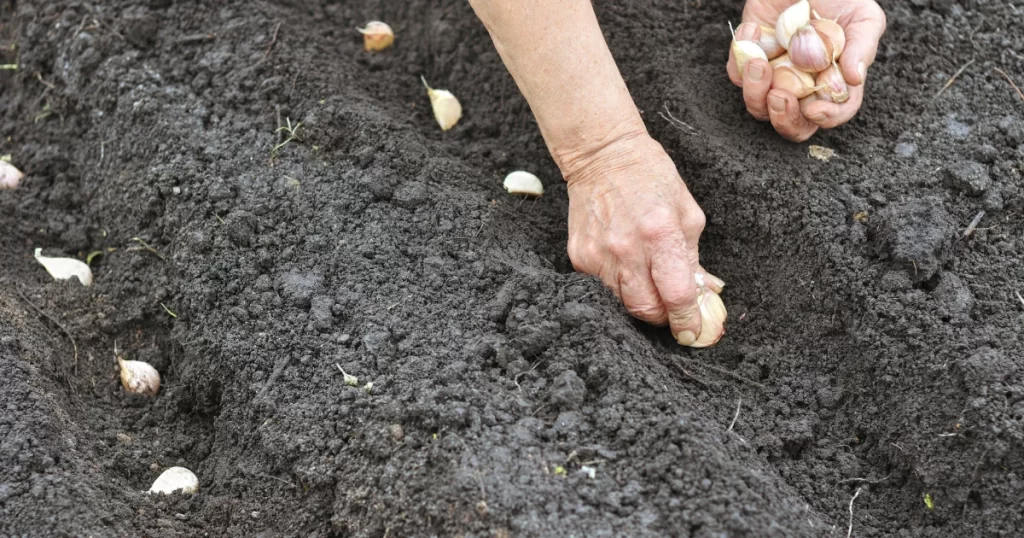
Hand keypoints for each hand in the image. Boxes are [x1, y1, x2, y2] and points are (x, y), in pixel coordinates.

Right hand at [564, 133, 724, 346]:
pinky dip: (619, 287)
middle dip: (664, 317)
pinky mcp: (579, 257)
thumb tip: (706, 294)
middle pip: (646, 309)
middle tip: (673, 311)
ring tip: (650, 284)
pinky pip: (602, 289)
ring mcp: (598, 255)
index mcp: (660, 233)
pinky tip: (626, 267)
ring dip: (641, 302)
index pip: (676, 294)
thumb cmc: (650, 178)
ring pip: (622, 304)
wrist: (601, 156)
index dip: (687, 320)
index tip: (693, 331)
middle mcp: (626, 249)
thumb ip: (694, 258)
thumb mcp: (687, 213)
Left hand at [726, 0, 885, 141]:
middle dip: (784, 119)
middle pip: (792, 124)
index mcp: (834, 83)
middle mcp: (803, 87)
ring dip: (755, 91)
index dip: (827, 118)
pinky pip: (737, 73)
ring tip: (759, 63)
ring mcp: (774, 77)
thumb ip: (863, 46)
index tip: (815, 109)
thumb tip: (854, 78)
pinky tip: (754, 28)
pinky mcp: (749, 62)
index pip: (834, 113)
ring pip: (758, 106)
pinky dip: (741, 54)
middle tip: (780, 97)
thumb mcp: (863, 17)